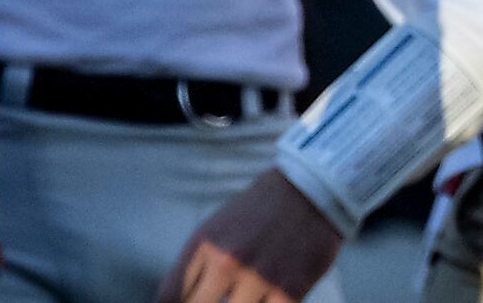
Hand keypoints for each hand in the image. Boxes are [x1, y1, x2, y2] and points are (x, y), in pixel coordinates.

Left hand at [163, 171, 348, 302]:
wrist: (312, 191)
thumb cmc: (258, 213)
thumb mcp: (214, 230)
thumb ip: (191, 268)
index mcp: (205, 245)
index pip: (170, 298)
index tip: (191, 300)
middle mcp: (228, 262)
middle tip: (224, 293)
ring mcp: (260, 278)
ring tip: (247, 290)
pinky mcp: (290, 290)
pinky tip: (267, 294)